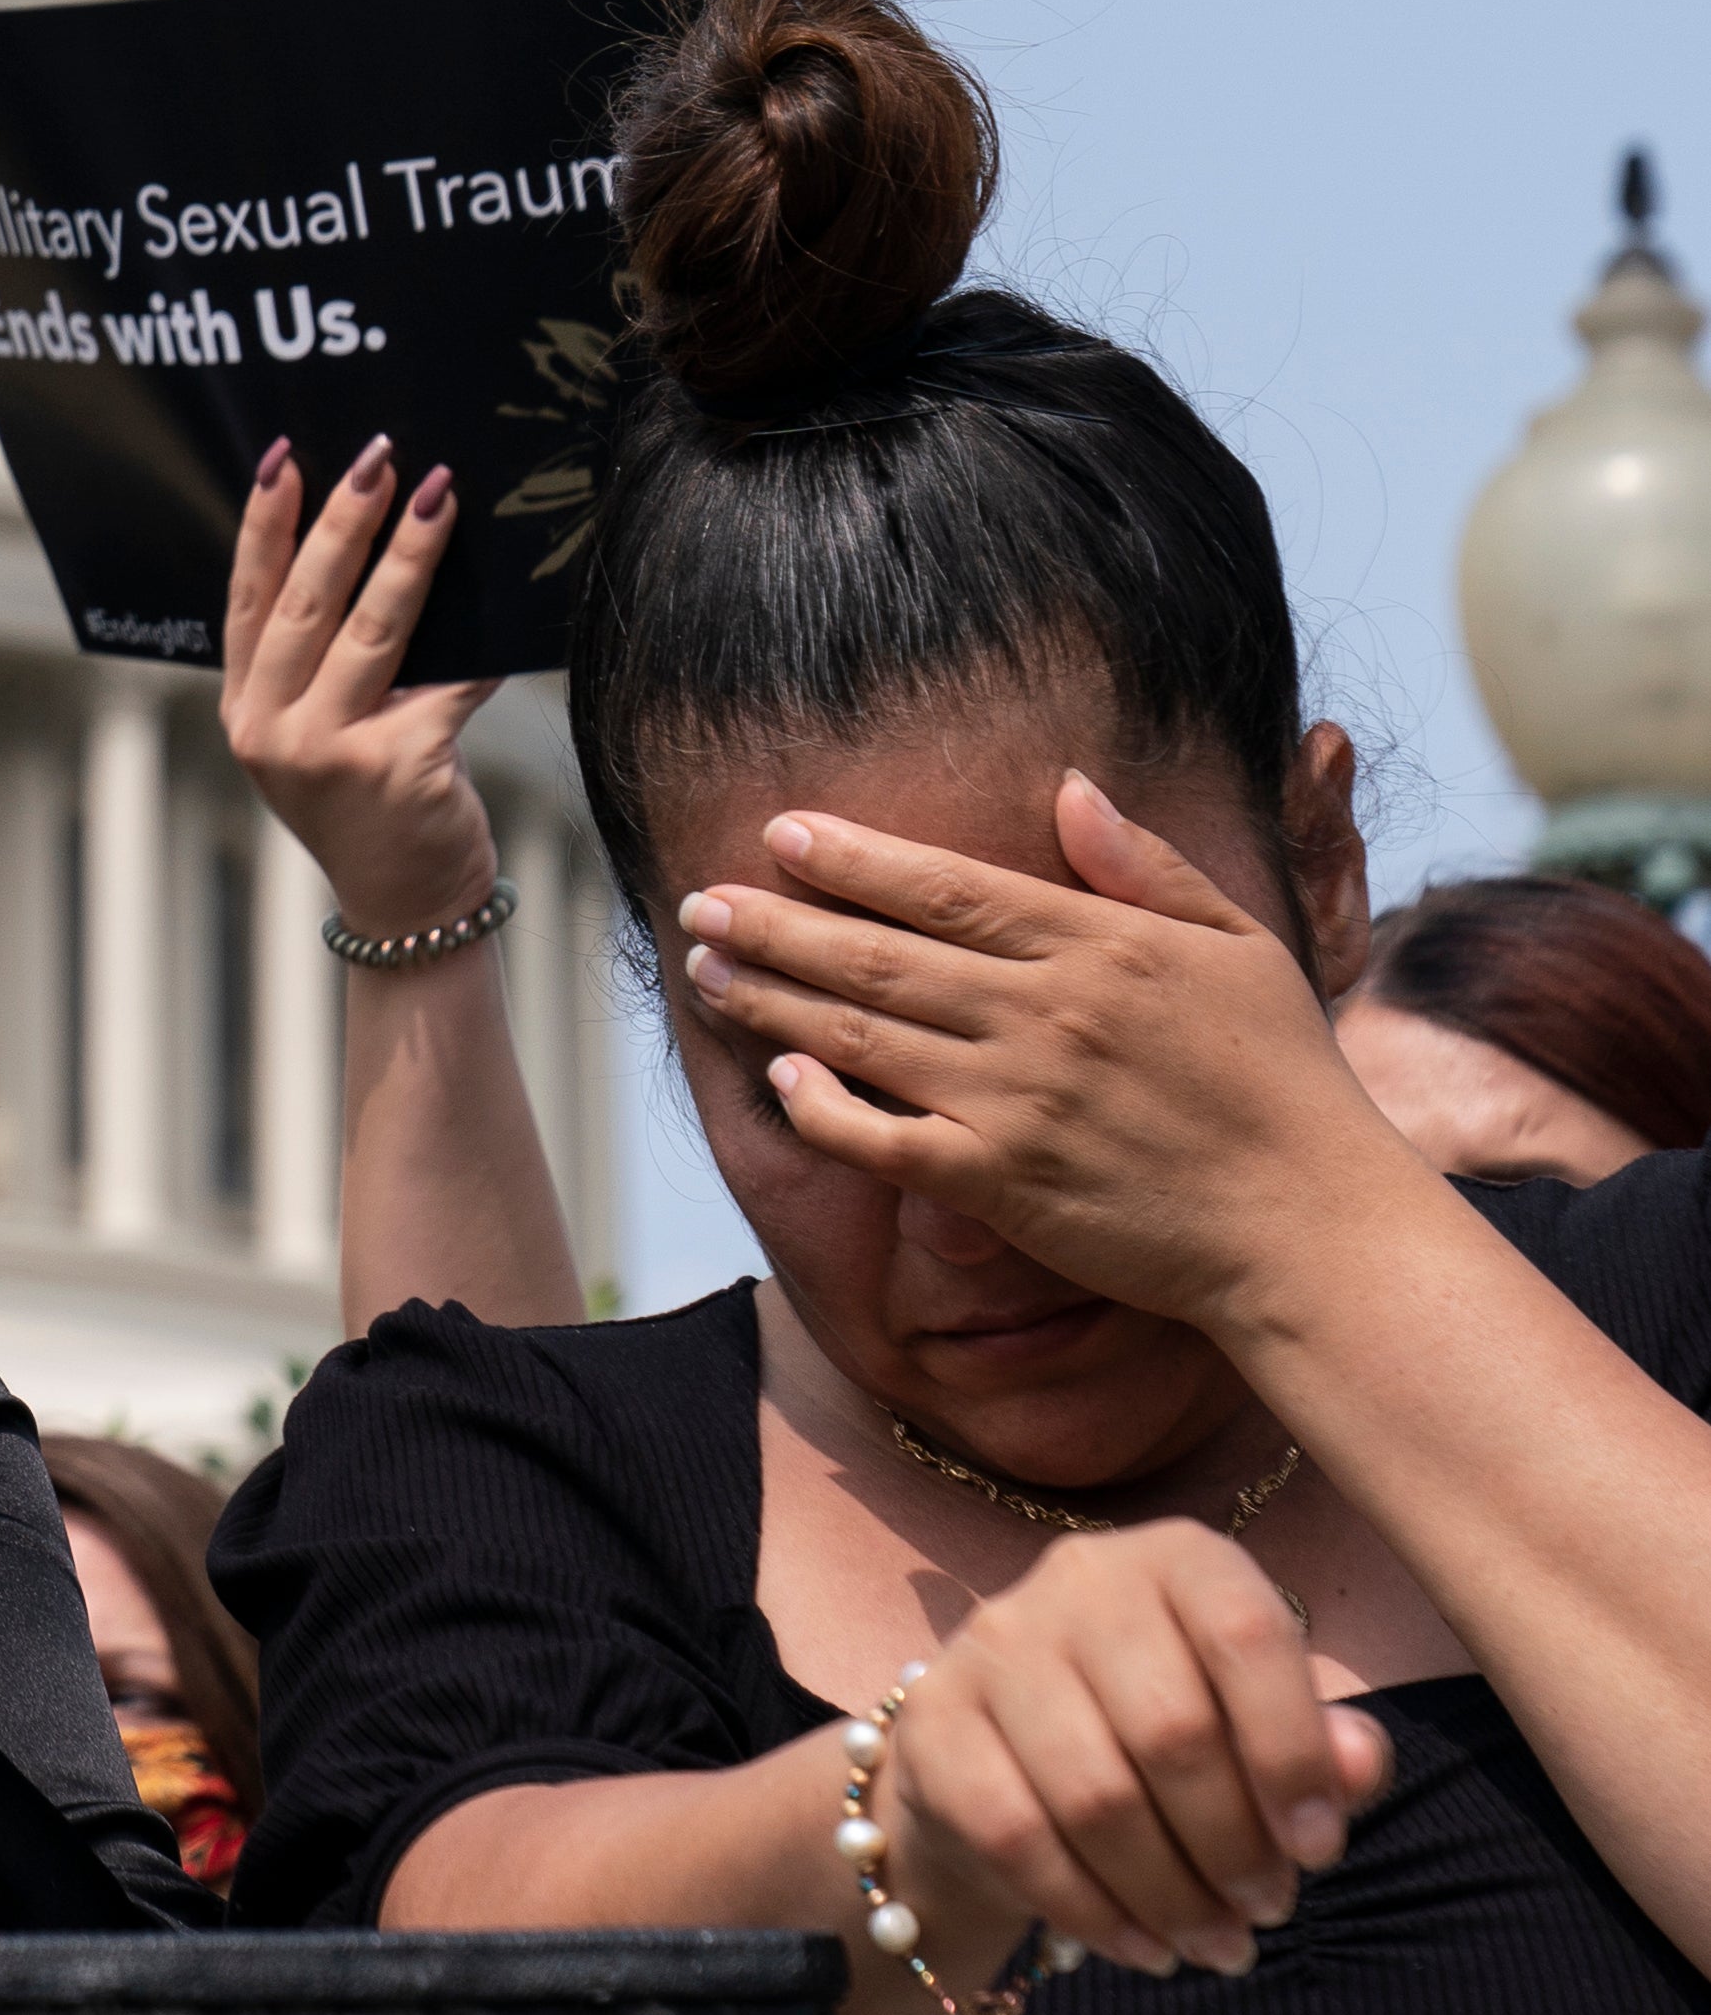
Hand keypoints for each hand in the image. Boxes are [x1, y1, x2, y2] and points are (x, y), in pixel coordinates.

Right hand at [218, 433, 502, 937]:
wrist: (406, 905)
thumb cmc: (369, 803)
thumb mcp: (318, 732)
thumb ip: (319, 663)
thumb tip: (372, 545)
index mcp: (245, 710)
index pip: (247, 601)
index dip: (263, 526)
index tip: (285, 459)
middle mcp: (272, 731)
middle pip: (307, 604)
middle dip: (344, 521)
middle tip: (378, 458)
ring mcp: (329, 752)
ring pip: (372, 630)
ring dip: (409, 554)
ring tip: (438, 493)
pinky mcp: (397, 766)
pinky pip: (448, 680)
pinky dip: (479, 640)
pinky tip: (508, 596)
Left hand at [674, 773, 1428, 1326]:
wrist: (1313, 1227)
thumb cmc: (1285, 1081)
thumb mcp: (1236, 945)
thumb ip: (1145, 867)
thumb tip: (1067, 787)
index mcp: (1098, 947)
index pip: (945, 889)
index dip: (852, 859)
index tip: (779, 832)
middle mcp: (1044, 1015)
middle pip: (877, 957)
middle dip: (776, 924)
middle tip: (701, 902)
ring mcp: (1016, 1102)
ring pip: (862, 1039)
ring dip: (773, 1002)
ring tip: (706, 970)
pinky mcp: (1000, 1185)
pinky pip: (883, 1141)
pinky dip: (822, 1110)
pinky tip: (779, 1078)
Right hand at [870, 1519, 1391, 1978]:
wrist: (1006, 1755)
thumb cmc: (1167, 1732)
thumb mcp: (1259, 1725)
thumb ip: (1323, 1743)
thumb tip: (1359, 1762)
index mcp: (1175, 1557)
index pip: (1246, 1634)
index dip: (1293, 1753)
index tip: (1321, 1851)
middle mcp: (1077, 1578)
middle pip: (1171, 1729)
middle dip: (1234, 1847)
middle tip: (1266, 1912)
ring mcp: (991, 1643)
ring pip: (1095, 1796)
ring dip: (1171, 1896)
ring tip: (1217, 1946)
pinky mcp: (932, 1721)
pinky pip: (1018, 1836)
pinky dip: (1095, 1913)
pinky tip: (1144, 1948)